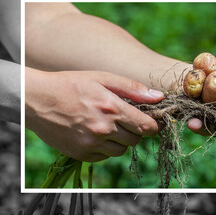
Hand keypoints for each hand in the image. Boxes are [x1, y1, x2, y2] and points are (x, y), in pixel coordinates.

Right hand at [26, 68, 163, 161]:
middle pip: (136, 140)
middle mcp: (103, 129)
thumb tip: (159, 97)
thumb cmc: (72, 84)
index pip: (147, 127)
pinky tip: (95, 133)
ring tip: (109, 125)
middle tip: (126, 119)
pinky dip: (105, 148)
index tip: (153, 122)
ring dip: (121, 140)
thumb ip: (133, 88)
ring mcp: (91, 144)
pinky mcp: (80, 154)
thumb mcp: (103, 78)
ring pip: (121, 150)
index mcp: (112, 109)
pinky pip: (104, 156)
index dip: (154, 126)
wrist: (37, 99)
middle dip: (136, 131)